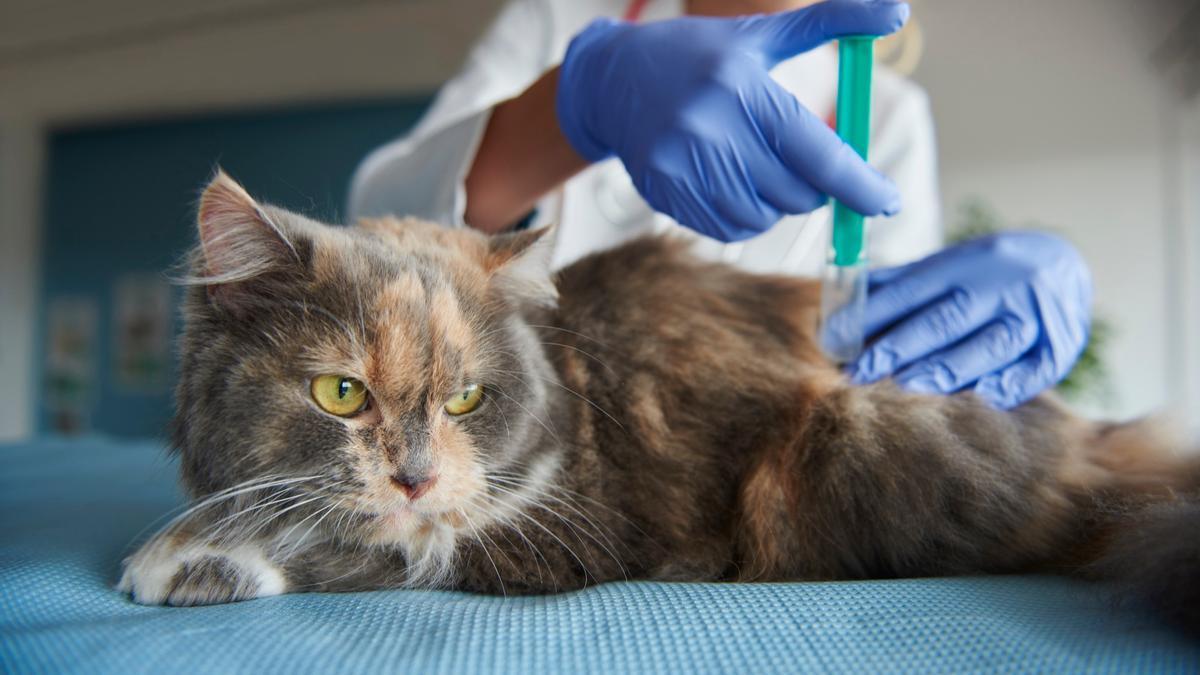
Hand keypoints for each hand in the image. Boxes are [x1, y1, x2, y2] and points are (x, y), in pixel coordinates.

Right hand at [555, 0, 908, 241]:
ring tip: (760, 168)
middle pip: (797, 193)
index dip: (860, 185)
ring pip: (765, 217)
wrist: (613, 81)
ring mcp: (683, 164)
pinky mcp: (665, 191)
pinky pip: (729, 229)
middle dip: (814, 187)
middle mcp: (711, 127)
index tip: (888, 200)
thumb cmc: (699, 55)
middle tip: (803, 163)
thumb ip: (832, 21)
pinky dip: (746, 217)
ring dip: (778, 203)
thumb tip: (898, 12)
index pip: (818, 153)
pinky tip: (734, 184)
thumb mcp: (762, 34)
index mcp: (743, 86)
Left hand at [849, 231, 1092, 408]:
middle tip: (861, 372)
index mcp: (962, 264)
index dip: (872, 315)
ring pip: (990, 343)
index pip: (911, 291)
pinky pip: (1038, 366)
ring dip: (950, 368)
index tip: (836, 339)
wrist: (1062, 261)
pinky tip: (984, 397)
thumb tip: (838, 298)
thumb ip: (897, 283)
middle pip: (946, 319)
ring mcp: (1033, 313)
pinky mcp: (1061, 342)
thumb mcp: (945, 266)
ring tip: (910, 388)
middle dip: (900, 348)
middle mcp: (998, 285)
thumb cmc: (984, 273)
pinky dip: (1012, 383)